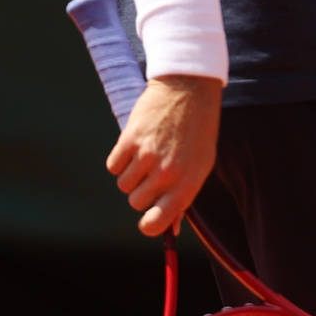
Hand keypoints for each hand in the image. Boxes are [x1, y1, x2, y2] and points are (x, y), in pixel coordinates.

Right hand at [106, 74, 222, 236]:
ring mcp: (147, 156)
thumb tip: (170, 227)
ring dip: (131, 174)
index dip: (149, 225)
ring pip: (123, 185)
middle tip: (155, 171)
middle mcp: (167, 173)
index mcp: (188, 182)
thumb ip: (184, 195)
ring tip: (148, 154)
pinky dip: (120, 159)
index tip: (148, 220)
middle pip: (136, 202)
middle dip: (142, 191)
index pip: (157, 222)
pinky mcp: (129, 139)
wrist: (190, 88)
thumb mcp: (202, 163)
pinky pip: (113, 166)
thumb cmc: (198, 129)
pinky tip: (136, 145)